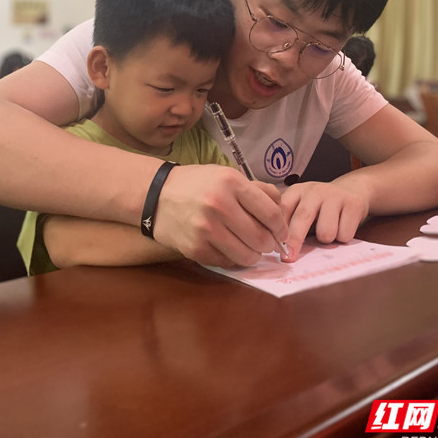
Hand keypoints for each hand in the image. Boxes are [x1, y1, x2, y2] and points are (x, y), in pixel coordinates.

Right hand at [153, 165, 288, 267]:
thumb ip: (256, 190)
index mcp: (231, 183)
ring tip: (248, 246)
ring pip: (247, 256)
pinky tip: (227, 247)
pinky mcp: (196, 249)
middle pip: (262, 238)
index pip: (271, 213)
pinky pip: (227, 263)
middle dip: (269, 244)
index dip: (282, 227)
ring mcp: (206, 229)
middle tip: (266, 242)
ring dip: (253, 255)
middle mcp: (219, 205)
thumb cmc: (197, 183)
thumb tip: (282, 211)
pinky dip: (232, 259)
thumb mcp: (227, 174)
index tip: (282, 233)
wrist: (156, 194)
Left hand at [279, 180, 369, 260]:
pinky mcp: (353, 204)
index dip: (278, 230)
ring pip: (326, 232)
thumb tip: (282, 249)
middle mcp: (314, 190)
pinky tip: (343, 227)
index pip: (284, 209)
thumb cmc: (321, 207)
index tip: (275, 248)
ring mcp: (335, 195)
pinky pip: (344, 234)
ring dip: (326, 240)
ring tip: (329, 232)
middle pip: (303, 217)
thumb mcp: (302, 207)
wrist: (352, 190)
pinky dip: (343, 238)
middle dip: (295, 241)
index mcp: (297, 191)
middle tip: (290, 257)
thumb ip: (291, 223)